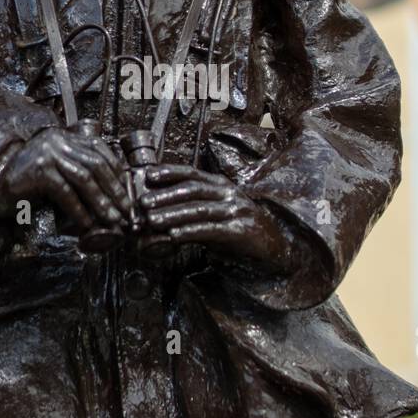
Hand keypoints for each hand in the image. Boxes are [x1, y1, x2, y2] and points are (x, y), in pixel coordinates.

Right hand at [0, 128, 129, 234]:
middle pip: (96, 164)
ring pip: (84, 178)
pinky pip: (66, 192)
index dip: (117, 173)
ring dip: (101, 202)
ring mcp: (47, 153)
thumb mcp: (57, 174)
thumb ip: (78, 175)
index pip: (100, 151)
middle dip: (114, 190)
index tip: (126, 195)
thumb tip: (112, 196)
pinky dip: (79, 210)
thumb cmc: (27, 186)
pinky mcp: (38, 169)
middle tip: (124, 211)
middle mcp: (58, 140)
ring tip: (111, 220)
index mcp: (65, 138)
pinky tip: (86, 224)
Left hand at [139, 164, 294, 266]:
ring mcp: (236, 211)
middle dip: (165, 196)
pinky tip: (174, 235)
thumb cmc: (238, 227)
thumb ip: (192, 210)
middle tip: (143, 203)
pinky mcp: (240, 231)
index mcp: (221, 185)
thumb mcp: (216, 213)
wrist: (274, 245)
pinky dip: (191, 232)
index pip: (192, 174)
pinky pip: (211, 230)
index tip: (150, 175)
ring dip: (173, 215)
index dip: (171, 172)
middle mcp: (229, 194)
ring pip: (199, 210)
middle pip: (193, 190)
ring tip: (152, 220)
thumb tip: (158, 212)